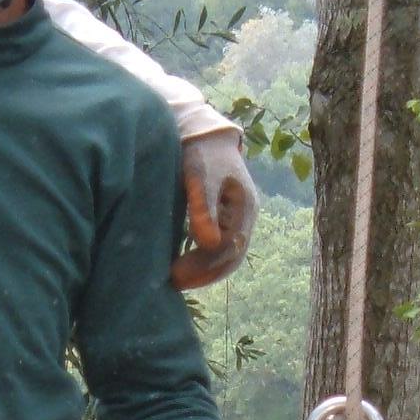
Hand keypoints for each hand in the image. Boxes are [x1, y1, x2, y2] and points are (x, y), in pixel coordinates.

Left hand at [171, 128, 258, 288]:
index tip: (176, 275)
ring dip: (203, 272)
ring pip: (225, 257)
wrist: (203, 136)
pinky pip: (217, 249)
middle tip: (173, 283)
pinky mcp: (222, 221)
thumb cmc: (201, 153)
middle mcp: (244, 218)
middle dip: (204, 274)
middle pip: (231, 258)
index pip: (230, 248)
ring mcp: (235, 221)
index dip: (205, 265)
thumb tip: (208, 243)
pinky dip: (201, 262)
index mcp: (245, 207)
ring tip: (176, 281)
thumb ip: (205, 207)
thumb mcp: (201, 176)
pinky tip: (182, 268)